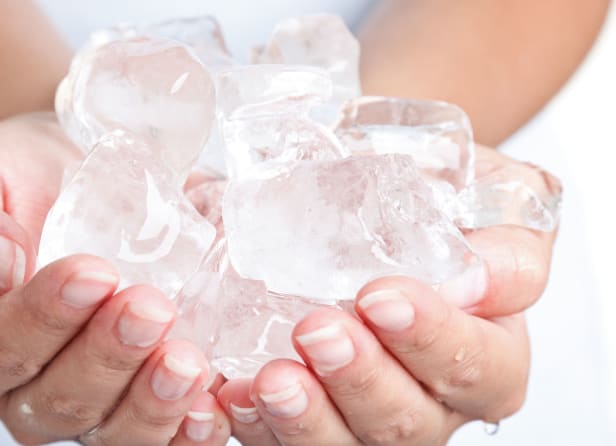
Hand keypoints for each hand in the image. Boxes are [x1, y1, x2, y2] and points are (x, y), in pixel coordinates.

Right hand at [0, 113, 229, 444]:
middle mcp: (21, 388)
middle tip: (150, 308)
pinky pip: (165, 431)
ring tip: (187, 359)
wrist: (73, 174)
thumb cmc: (13, 177)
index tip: (92, 272)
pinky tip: (217, 400)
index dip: (42, 319)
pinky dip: (192, 424)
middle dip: (108, 359)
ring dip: (153, 401)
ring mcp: (87, 402)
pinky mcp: (142, 396)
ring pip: (114, 431)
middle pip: (59, 401)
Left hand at [216, 146, 556, 444]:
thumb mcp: (494, 207)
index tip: (381, 297)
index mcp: (487, 355)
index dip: (434, 340)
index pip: (481, 369)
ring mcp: (364, 416)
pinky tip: (233, 392)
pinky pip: (283, 440)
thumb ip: (506, 246)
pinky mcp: (311, 417)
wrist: (374, 201)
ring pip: (345, 444)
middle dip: (360, 379)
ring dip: (307, 416)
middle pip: (407, 421)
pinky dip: (256, 422)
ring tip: (274, 378)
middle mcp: (429, 400)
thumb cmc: (439, 208)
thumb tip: (478, 279)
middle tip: (317, 330)